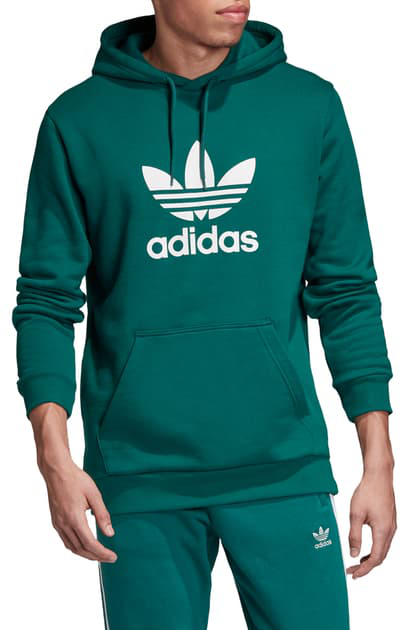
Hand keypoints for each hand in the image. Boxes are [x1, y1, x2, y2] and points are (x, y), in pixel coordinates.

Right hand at [30, 402, 116, 562]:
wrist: (57, 471)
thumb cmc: (77, 480)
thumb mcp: (94, 495)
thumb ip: (102, 515)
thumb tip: (110, 533)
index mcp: (74, 518)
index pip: (90, 544)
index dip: (102, 553)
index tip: (113, 557)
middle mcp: (64, 524)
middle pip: (81, 549)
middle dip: (96, 557)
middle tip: (109, 558)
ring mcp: (58, 524)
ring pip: (72, 547)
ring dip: (86, 554)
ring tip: (99, 555)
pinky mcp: (55, 521)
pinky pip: (66, 540)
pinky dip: (76, 547)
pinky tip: (84, 545)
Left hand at [347, 411, 396, 578]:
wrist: (379, 476)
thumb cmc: (367, 492)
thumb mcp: (355, 514)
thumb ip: (354, 535)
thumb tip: (353, 554)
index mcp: (383, 531)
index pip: (375, 559)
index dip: (364, 569)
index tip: (353, 574)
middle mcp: (391, 531)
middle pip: (381, 557)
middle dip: (366, 566)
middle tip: (352, 570)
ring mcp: (392, 526)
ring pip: (383, 550)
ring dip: (371, 558)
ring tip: (356, 562)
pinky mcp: (390, 521)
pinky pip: (384, 541)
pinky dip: (375, 549)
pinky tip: (364, 548)